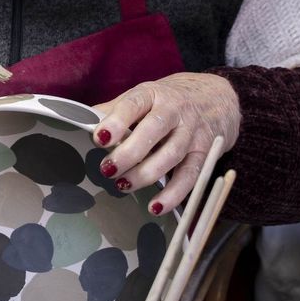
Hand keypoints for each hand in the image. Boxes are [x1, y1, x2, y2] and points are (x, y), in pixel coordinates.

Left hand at [89, 73, 239, 214]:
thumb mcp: (143, 96)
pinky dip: (174, 194)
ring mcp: (192, 132)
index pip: (133, 104)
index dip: (116, 121)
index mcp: (153, 94)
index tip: (99, 138)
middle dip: (129, 152)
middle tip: (108, 169)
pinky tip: (155, 206)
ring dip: (146, 174)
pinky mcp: (205, 153)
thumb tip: (82, 122)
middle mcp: (175, 110)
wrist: (218, 97)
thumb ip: (115, 110)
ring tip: (123, 185)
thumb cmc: (169, 101)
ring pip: (171, 155)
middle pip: (153, 130)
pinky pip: (190, 176)